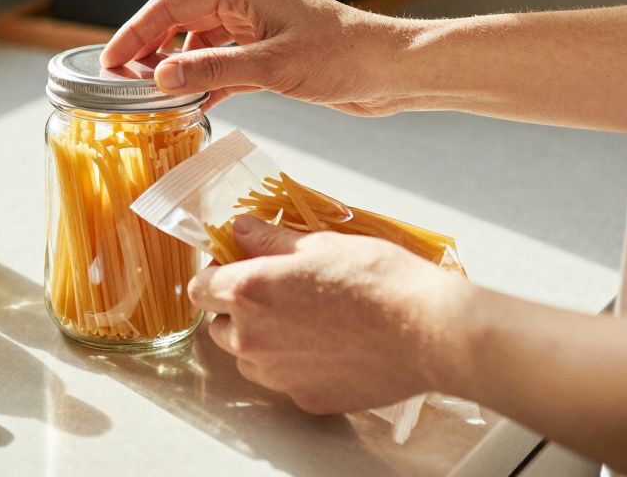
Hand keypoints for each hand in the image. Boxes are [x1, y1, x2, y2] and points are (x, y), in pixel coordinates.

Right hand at [100, 0, 410, 112]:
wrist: (391, 71)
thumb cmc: (343, 57)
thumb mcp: (271, 66)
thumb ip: (212, 69)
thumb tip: (160, 75)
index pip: (170, 4)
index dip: (134, 31)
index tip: (109, 60)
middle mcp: (244, 3)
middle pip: (178, 21)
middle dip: (148, 50)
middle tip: (123, 82)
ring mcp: (256, 28)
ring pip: (199, 44)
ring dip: (176, 69)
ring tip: (153, 97)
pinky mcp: (268, 53)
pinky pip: (222, 64)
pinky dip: (204, 82)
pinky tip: (190, 105)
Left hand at [189, 215, 471, 413]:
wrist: (426, 330)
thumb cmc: (378, 281)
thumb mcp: (319, 244)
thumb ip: (269, 240)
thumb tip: (240, 229)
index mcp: (249, 292)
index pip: (199, 287)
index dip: (215, 273)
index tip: (235, 264)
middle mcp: (252, 338)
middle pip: (219, 325)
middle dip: (237, 307)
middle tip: (276, 290)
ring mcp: (278, 375)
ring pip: (248, 357)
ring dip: (262, 339)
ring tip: (304, 319)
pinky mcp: (306, 398)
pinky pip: (284, 380)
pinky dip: (295, 364)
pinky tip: (327, 345)